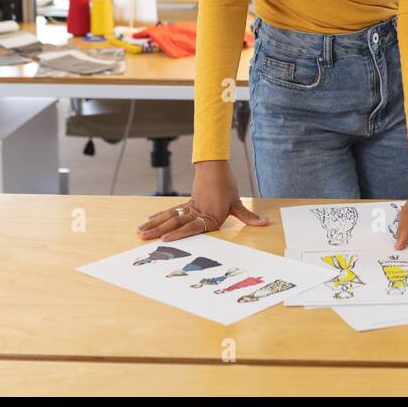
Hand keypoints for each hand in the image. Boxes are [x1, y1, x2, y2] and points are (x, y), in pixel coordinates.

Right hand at [136, 160, 269, 240]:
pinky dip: (159, 216)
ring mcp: (189, 208)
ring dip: (154, 224)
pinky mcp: (186, 204)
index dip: (179, 234)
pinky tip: (149, 220)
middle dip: (159, 231)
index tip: (166, 239)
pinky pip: (171, 211)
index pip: (193, 227)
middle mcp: (197, 213)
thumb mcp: (237, 203)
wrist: (215, 167)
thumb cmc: (227, 186)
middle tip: (143, 237)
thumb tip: (267, 224)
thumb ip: (248, 217)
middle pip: (176, 223)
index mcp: (209, 216)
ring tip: (140, 231)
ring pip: (169, 217)